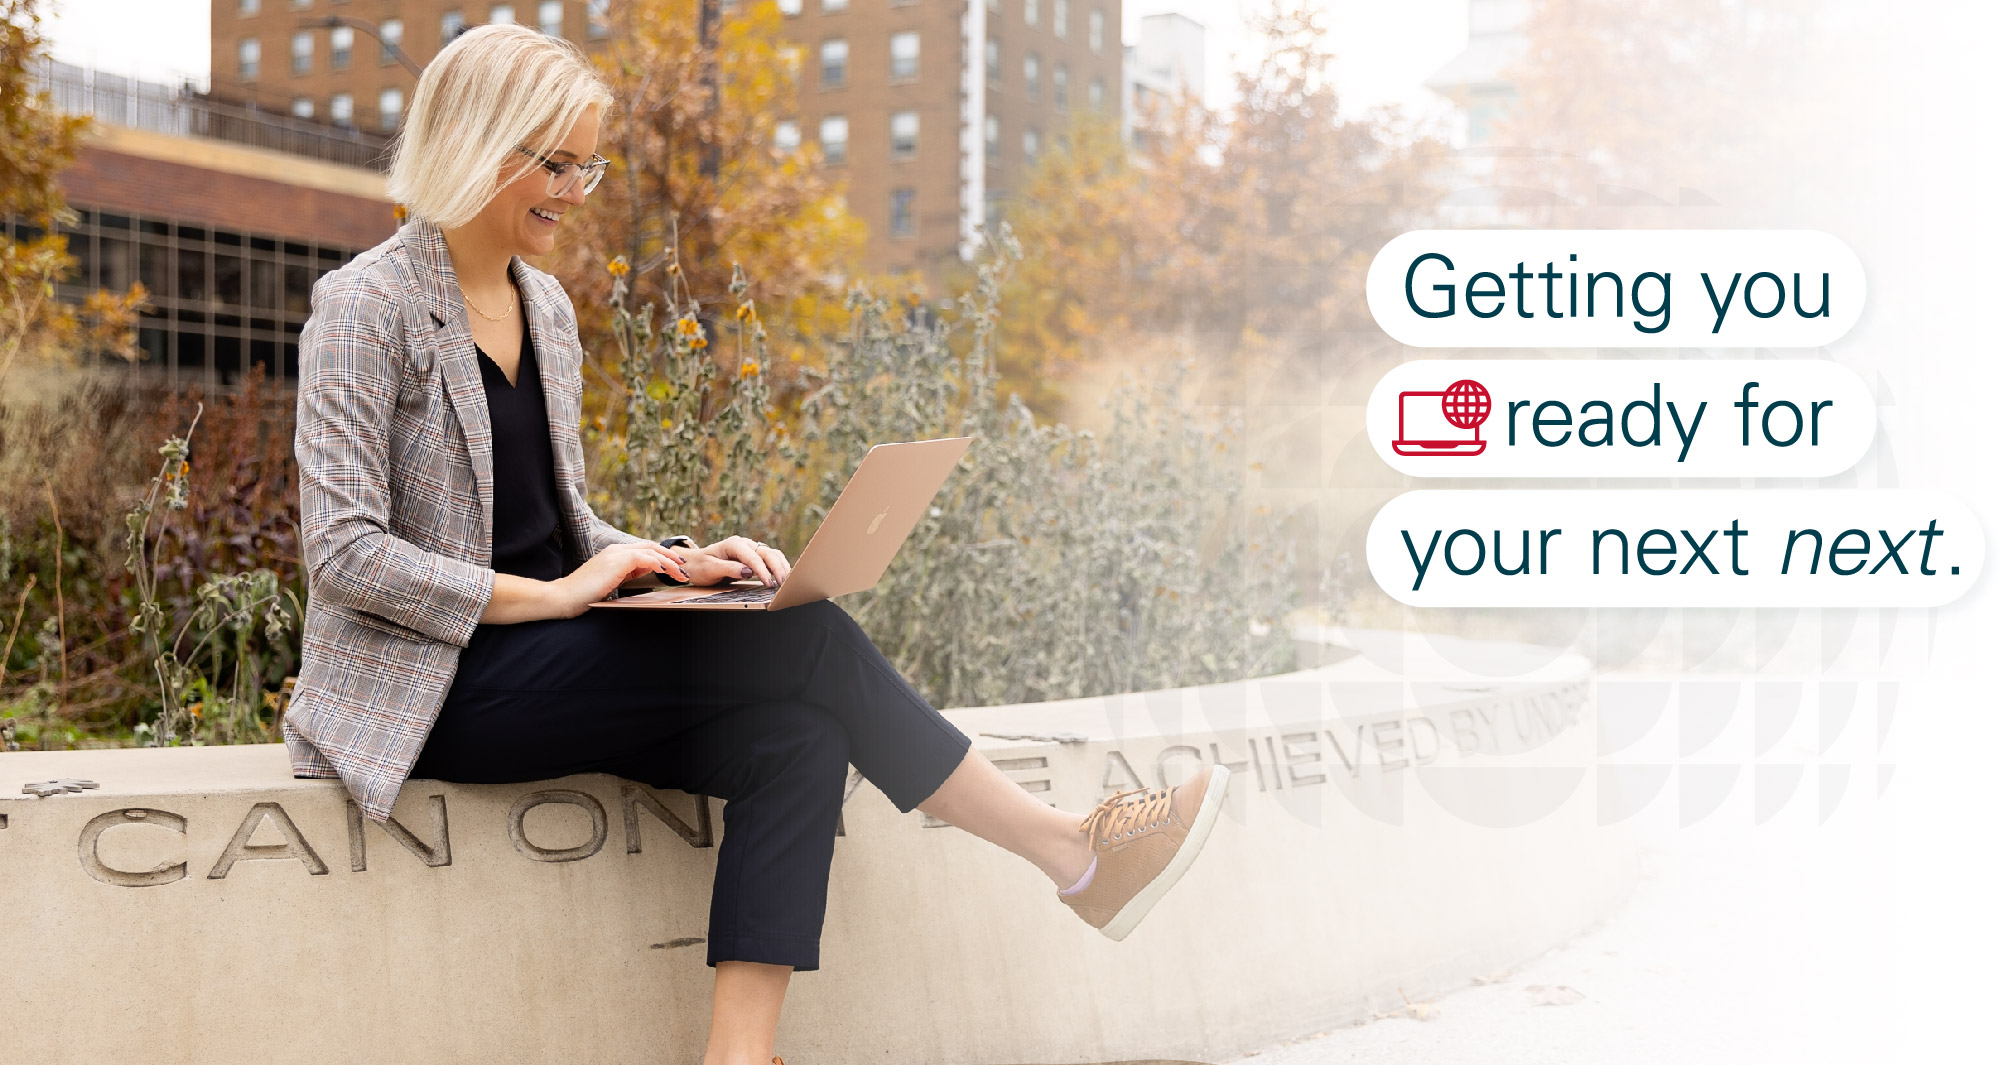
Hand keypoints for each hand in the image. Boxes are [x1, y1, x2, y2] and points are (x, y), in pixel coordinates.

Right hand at [548, 541, 689, 616]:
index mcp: (615, 554)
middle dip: (671, 556)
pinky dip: (659, 563)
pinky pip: (644, 558)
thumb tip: (644, 573)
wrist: (564, 596)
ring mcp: (616, 554)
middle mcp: (616, 550)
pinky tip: (667, 571)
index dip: (663, 556)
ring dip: (669, 562)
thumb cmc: (584, 594)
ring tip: (681, 573)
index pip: (644, 549)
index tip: (676, 567)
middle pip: (651, 547)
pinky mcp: (617, 561)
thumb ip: (626, 574)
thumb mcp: (611, 582)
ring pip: (651, 551)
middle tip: (684, 568)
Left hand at [679, 535, 790, 587]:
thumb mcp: (710, 569)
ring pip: (772, 554)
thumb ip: (729, 569)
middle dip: (777, 568)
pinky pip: (770, 558)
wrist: (695, 563)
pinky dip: (779, 566)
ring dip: (781, 566)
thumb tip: (748, 572)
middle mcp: (744, 544)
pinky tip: (783, 575)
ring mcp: (750, 548)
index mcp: (734, 544)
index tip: (769, 584)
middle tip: (783, 584)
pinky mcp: (753, 556)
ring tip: (787, 581)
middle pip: (767, 553)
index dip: (763, 571)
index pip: (754, 557)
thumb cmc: (700, 566)